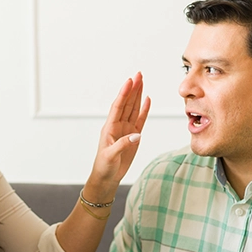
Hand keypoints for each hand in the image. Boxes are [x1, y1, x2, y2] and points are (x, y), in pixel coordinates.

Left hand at [87, 72, 150, 196]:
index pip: (118, 106)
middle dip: (132, 89)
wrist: (107, 177)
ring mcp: (126, 130)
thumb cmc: (104, 166)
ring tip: (142, 81)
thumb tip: (136, 135)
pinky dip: (144, 109)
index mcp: (110, 127)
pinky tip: (147, 99)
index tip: (130, 81)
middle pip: (127, 103)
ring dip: (137, 95)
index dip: (124, 93)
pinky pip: (140, 120)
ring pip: (133, 108)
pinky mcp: (134, 136)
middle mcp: (118, 125)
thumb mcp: (110, 156)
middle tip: (139, 74)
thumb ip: (122, 144)